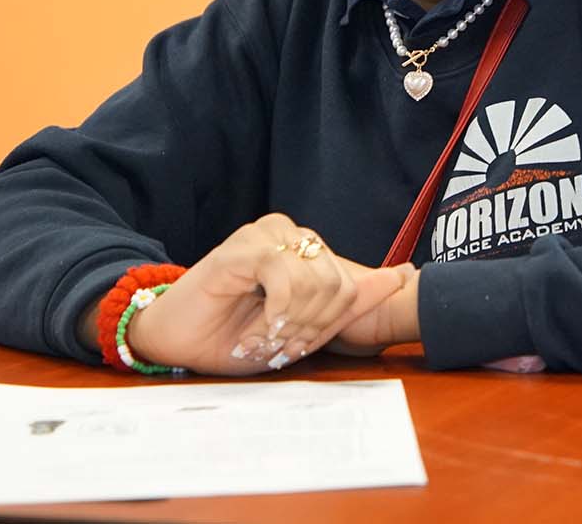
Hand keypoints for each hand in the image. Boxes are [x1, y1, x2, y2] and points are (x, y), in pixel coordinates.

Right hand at [121, 213, 404, 375]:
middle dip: (310, 328)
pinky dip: (275, 312)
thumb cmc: (235, 336)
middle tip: (276, 347)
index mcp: (306, 249)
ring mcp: (265, 235)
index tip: (294, 348)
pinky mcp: (242, 247)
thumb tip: (404, 275)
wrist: (178, 344)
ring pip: (313, 280)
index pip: (347, 287)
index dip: (327, 327)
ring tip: (261, 339)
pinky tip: (255, 330)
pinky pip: (283, 274)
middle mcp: (289, 233)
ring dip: (290, 324)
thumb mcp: (302, 327)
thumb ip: (350, 302)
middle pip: (335, 284)